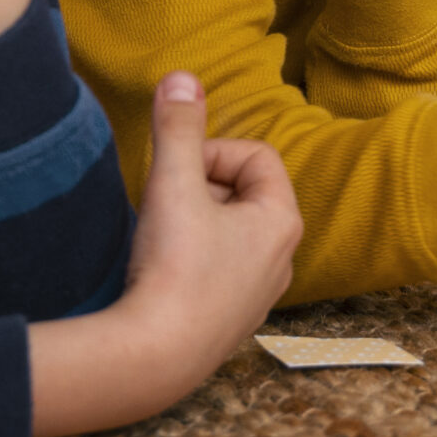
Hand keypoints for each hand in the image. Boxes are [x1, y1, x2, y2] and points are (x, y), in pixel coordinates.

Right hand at [119, 72, 299, 372]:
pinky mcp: (231, 325)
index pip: (256, 155)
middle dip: (200, 188)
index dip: (212, 152)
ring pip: (228, 234)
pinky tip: (161, 275)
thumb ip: (177, 127)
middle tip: (165, 203)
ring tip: (160, 238)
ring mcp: (258, 297)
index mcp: (281, 221)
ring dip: (193, 224)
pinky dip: (190, 262)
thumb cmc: (173, 269)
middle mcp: (281, 260)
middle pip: (243, 194)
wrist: (155, 359)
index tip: (177, 172)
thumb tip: (182, 77)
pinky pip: (216, 272)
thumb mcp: (173, 183)